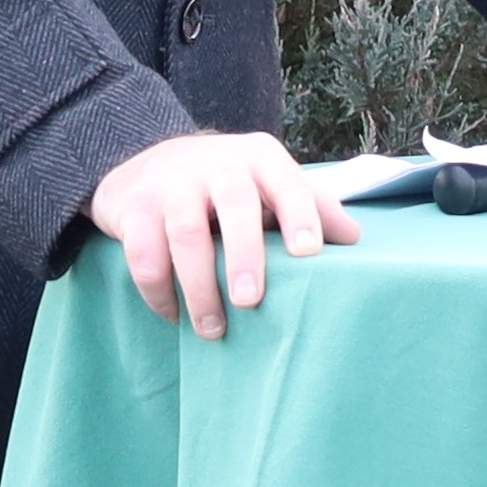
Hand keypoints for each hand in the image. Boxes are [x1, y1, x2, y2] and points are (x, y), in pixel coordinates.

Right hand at [89, 131, 358, 337]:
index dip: (299, 214)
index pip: (285, 181)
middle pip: (234, 203)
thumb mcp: (267, 184)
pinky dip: (158, 290)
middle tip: (250, 301)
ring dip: (199, 285)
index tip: (308, 252)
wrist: (144, 160)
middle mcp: (215, 163)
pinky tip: (173, 314)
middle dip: (244, 254)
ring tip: (213, 329)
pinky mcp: (132, 207)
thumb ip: (310, 205)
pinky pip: (143, 252)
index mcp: (257, 157)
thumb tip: (354, 238)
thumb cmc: (224, 183)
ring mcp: (169, 183)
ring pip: (185, 232)